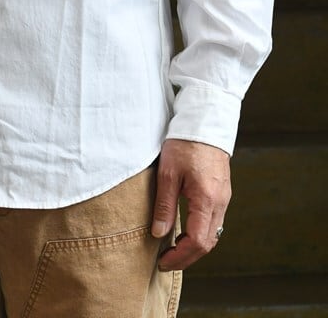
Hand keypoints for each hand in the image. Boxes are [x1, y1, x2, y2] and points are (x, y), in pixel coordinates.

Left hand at [151, 138, 230, 270]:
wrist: (204, 122)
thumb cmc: (185, 144)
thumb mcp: (167, 173)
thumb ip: (164, 205)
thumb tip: (159, 233)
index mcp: (206, 200)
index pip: (197, 242)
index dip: (180, 257)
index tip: (163, 261)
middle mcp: (220, 203)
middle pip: (208, 243)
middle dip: (187, 257)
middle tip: (166, 261)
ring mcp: (224, 198)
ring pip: (213, 234)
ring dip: (195, 247)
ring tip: (173, 249)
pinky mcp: (222, 192)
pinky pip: (214, 222)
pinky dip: (201, 233)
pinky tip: (186, 231)